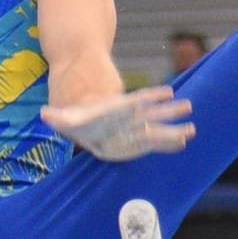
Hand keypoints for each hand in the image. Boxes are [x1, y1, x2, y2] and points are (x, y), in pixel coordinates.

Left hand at [40, 86, 193, 161]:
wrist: (79, 99)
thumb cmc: (70, 108)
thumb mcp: (62, 113)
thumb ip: (58, 116)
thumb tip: (46, 115)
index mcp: (110, 109)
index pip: (130, 103)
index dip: (146, 100)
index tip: (164, 95)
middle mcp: (124, 116)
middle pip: (148, 112)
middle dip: (166, 112)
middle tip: (186, 106)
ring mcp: (131, 125)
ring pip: (155, 126)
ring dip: (172, 127)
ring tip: (192, 128)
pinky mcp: (133, 136)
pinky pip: (152, 140)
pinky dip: (165, 143)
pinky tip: (181, 143)